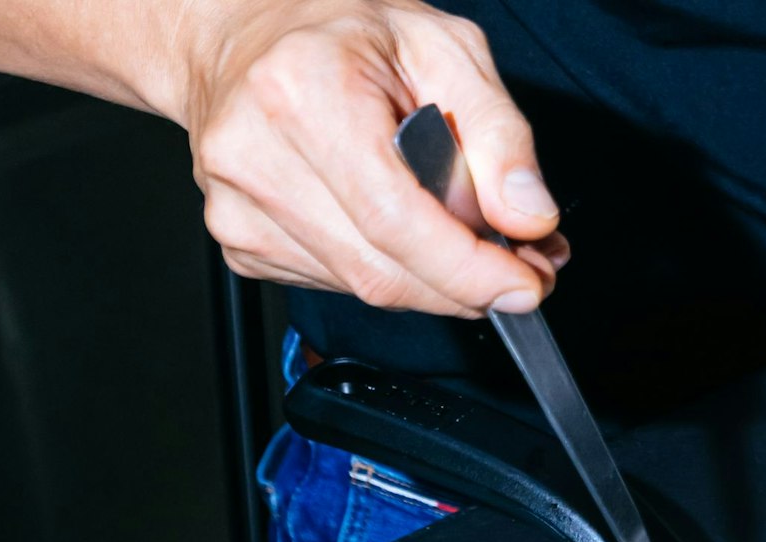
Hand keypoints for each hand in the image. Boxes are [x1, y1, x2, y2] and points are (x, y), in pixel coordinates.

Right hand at [181, 0, 566, 316]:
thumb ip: (499, 134)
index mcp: (303, 91)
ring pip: (365, 286)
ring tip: (475, 242)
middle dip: (467, 284)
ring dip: (436, 283)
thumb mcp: (447, 49)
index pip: (394, 220)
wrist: (252, 36)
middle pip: (382, 269)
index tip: (525, 285)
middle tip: (523, 266)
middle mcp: (256, 154)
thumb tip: (527, 218)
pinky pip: (338, 284)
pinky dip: (392, 273)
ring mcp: (238, 206)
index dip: (468, 269)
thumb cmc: (346, 32)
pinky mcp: (242, 243)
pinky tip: (411, 237)